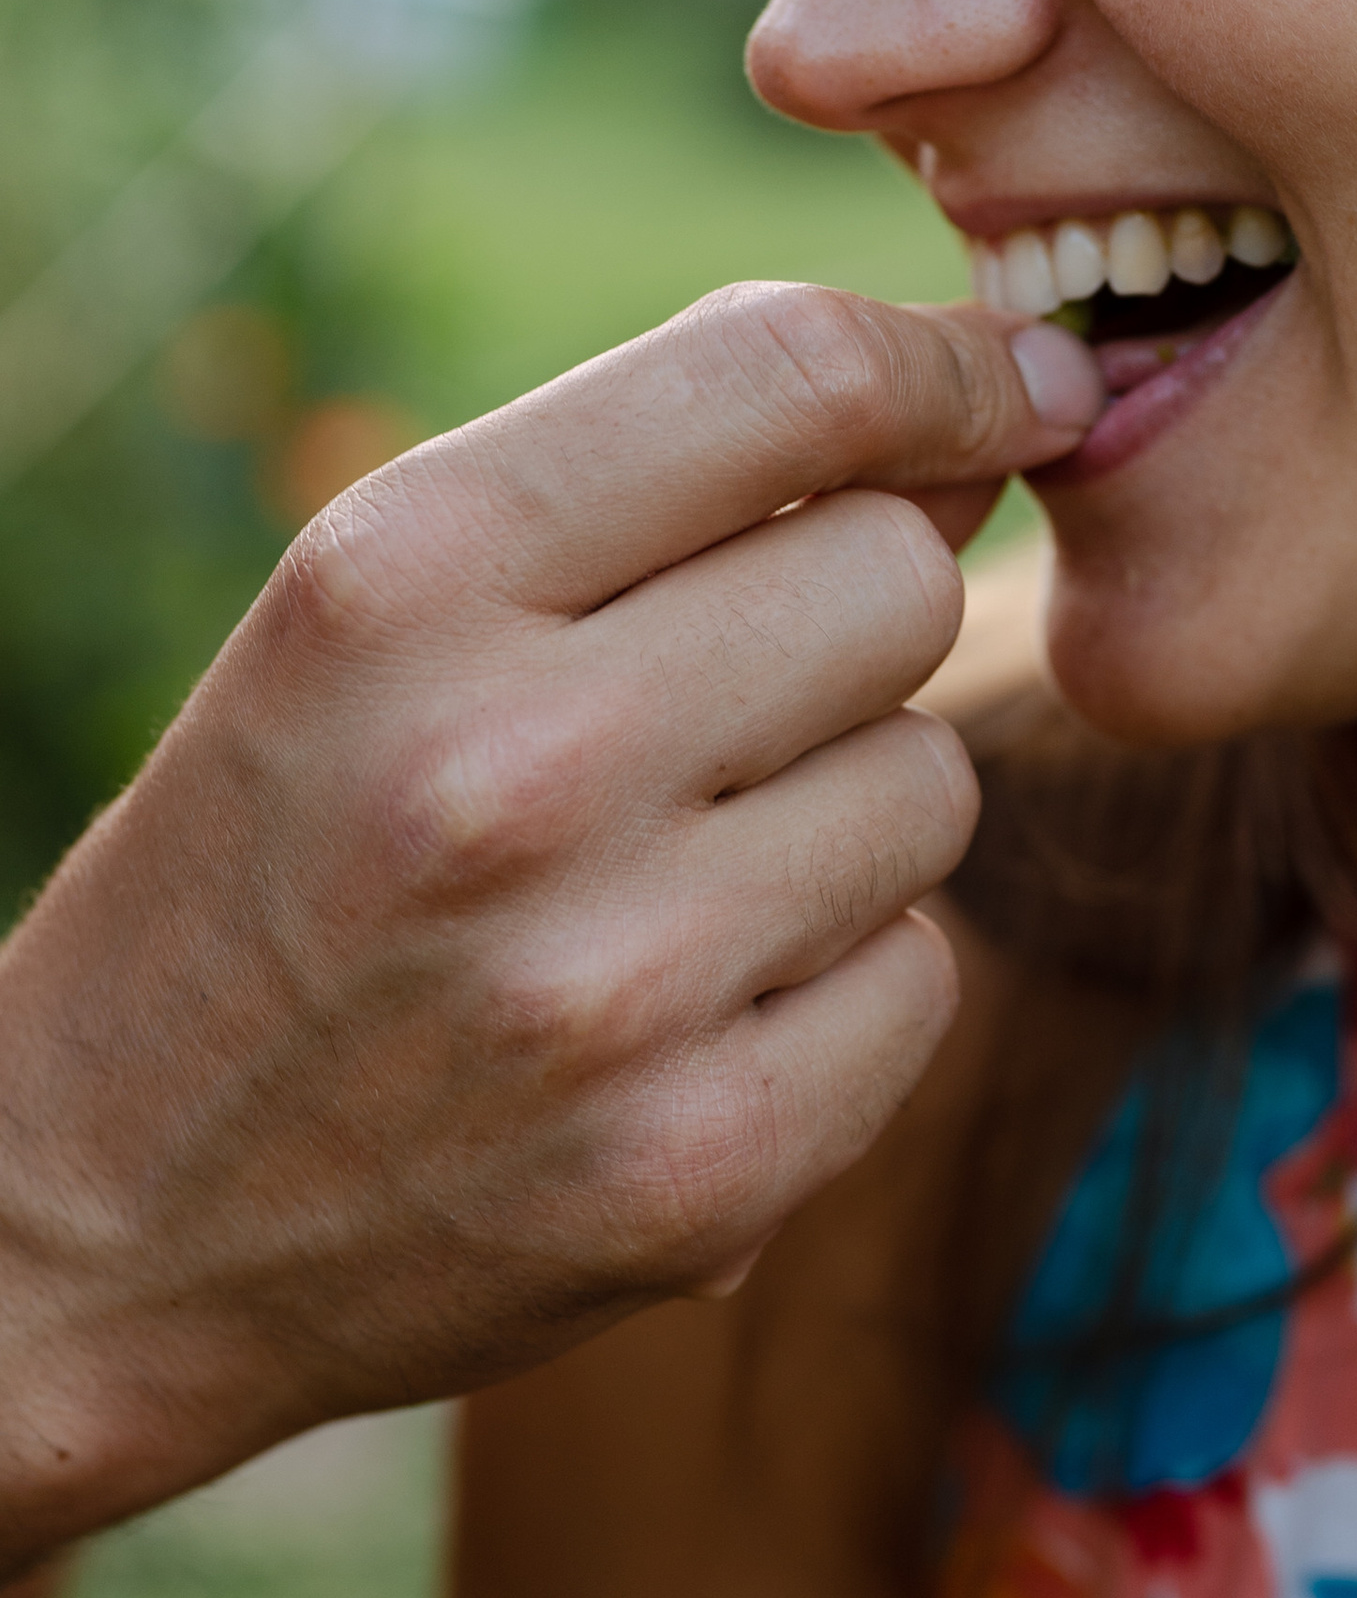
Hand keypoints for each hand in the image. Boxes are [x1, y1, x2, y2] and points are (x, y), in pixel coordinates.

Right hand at [0, 291, 1101, 1572]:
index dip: (945, 366)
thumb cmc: (277, 880)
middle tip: (721, 715)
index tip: (1013, 384)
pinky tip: (687, 1026)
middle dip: (849, 627)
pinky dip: (839, 994)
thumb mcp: (372, 628)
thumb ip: (648, 493)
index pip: (790, 378)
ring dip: (841, 820)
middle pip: (897, 581)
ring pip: (929, 786)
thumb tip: (973, 415)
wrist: (103, 1231)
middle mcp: (510, 764)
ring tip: (662, 890)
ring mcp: (612, 981)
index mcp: (402, 577)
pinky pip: (921, 983)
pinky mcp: (699, 1165)